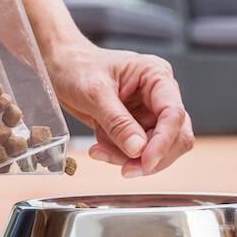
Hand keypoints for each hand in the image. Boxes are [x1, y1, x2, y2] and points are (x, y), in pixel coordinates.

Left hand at [45, 40, 193, 176]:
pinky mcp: (137, 126)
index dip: (164, 141)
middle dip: (151, 156)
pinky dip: (119, 156)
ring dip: (130, 158)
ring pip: (157, 148)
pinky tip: (100, 147)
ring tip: (100, 151)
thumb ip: (117, 122)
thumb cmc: (77, 67)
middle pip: (176, 135)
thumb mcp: (94, 93)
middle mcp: (159, 95)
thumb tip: (138, 149)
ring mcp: (150, 112)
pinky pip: (138, 151)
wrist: (60, 68)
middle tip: (126, 169)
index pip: (173, 113)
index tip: (146, 162)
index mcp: (156, 76)